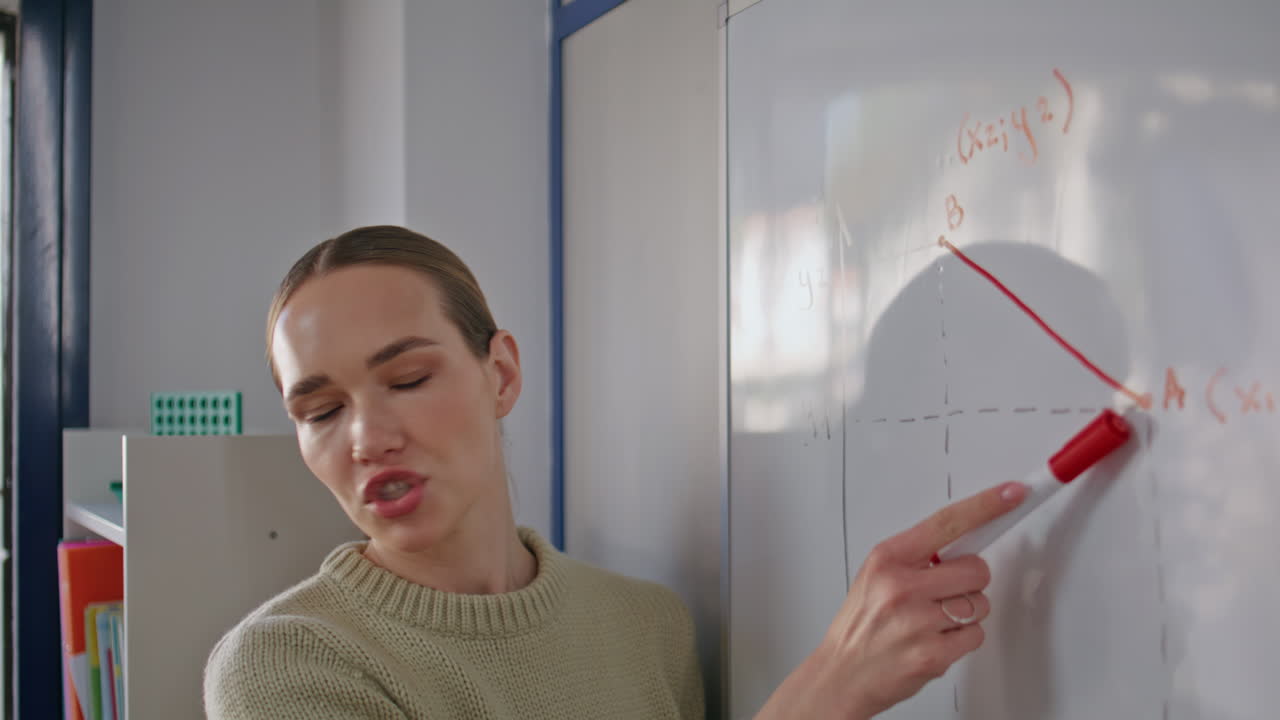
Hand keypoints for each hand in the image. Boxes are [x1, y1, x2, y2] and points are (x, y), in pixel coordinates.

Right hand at [755, 481, 1027, 719]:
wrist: (842, 673)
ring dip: (966, 614)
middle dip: (970, 582)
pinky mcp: (933, 654)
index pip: (946, 523)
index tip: (1012, 493)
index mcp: (888, 559)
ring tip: (933, 621)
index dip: (985, 506)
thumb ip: (917, 557)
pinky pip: (975, 636)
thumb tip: (964, 543)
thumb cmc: (862, 624)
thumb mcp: (876, 575)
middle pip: (976, 569)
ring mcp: (918, 622)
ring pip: (979, 605)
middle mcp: (902, 587)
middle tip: (946, 592)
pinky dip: (962, 639)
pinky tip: (935, 640)